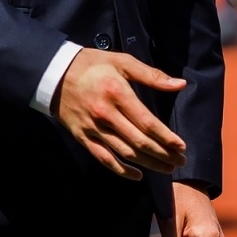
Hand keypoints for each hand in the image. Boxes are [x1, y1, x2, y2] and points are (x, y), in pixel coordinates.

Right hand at [53, 48, 187, 180]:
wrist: (55, 73)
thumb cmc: (93, 65)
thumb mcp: (122, 61)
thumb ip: (152, 75)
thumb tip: (180, 84)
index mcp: (118, 94)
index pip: (147, 122)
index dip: (166, 137)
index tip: (181, 146)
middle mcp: (106, 114)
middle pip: (139, 141)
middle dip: (163, 154)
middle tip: (180, 162)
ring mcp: (93, 128)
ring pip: (125, 153)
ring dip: (148, 164)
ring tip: (166, 169)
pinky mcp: (83, 137)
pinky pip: (104, 158)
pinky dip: (121, 170)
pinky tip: (137, 175)